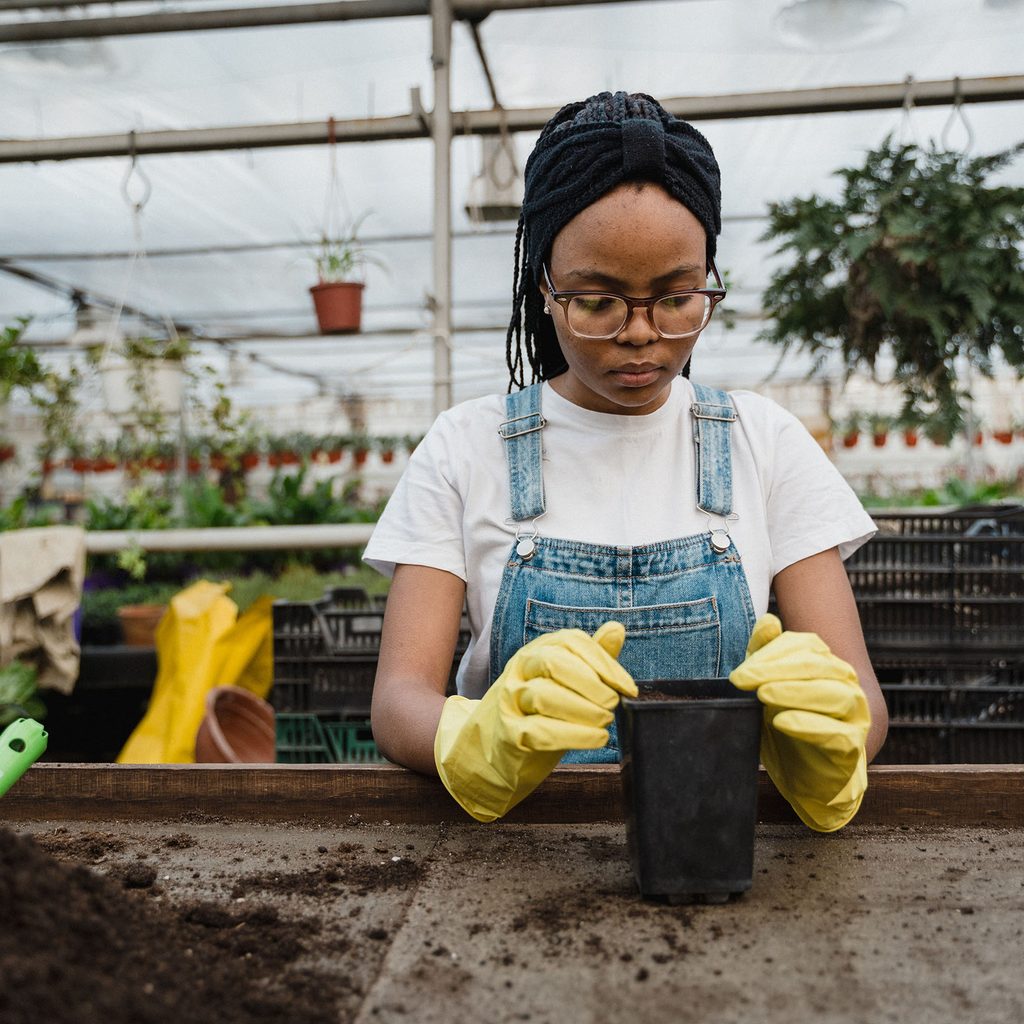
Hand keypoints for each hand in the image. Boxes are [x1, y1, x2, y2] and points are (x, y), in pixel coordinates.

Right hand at [434, 622, 636, 821]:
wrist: (490, 750)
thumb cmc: (537, 713)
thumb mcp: (565, 681)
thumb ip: (591, 657)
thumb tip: (617, 628)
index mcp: (537, 651)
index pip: (571, 642)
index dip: (604, 663)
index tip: (627, 687)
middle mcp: (520, 670)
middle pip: (554, 662)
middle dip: (590, 683)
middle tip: (612, 703)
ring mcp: (511, 701)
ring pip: (545, 696)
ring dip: (583, 709)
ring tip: (605, 722)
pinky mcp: (508, 734)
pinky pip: (539, 731)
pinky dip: (573, 735)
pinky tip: (595, 738)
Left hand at [729, 614, 870, 831]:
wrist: (804, 776)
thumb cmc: (784, 724)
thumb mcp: (766, 686)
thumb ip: (765, 654)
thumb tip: (769, 621)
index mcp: (826, 663)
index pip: (804, 645)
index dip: (770, 654)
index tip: (738, 673)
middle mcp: (846, 683)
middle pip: (816, 666)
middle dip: (776, 670)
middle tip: (743, 680)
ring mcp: (854, 715)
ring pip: (834, 695)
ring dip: (795, 692)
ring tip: (764, 695)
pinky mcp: (853, 747)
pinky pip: (838, 734)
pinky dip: (809, 726)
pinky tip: (782, 721)